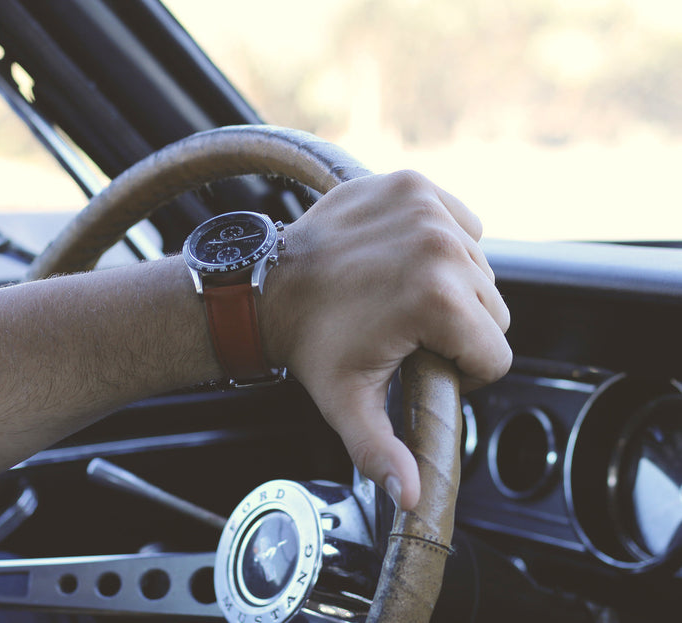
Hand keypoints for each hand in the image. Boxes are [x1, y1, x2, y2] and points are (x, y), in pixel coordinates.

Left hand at [262, 171, 511, 509]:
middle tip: (407, 331)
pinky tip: (403, 262)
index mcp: (438, 299)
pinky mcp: (415, 184)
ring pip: (481, 268)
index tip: (422, 363)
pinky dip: (443, 246)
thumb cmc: (310, 342)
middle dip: (460, 330)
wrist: (268, 284)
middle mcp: (443, 246)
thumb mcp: (347, 403)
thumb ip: (384, 452)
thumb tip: (414, 499)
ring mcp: (428, 208)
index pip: (497, 353)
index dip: (462, 370)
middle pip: (494, 310)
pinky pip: (462, 224)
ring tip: (401, 297)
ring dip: (452, 288)